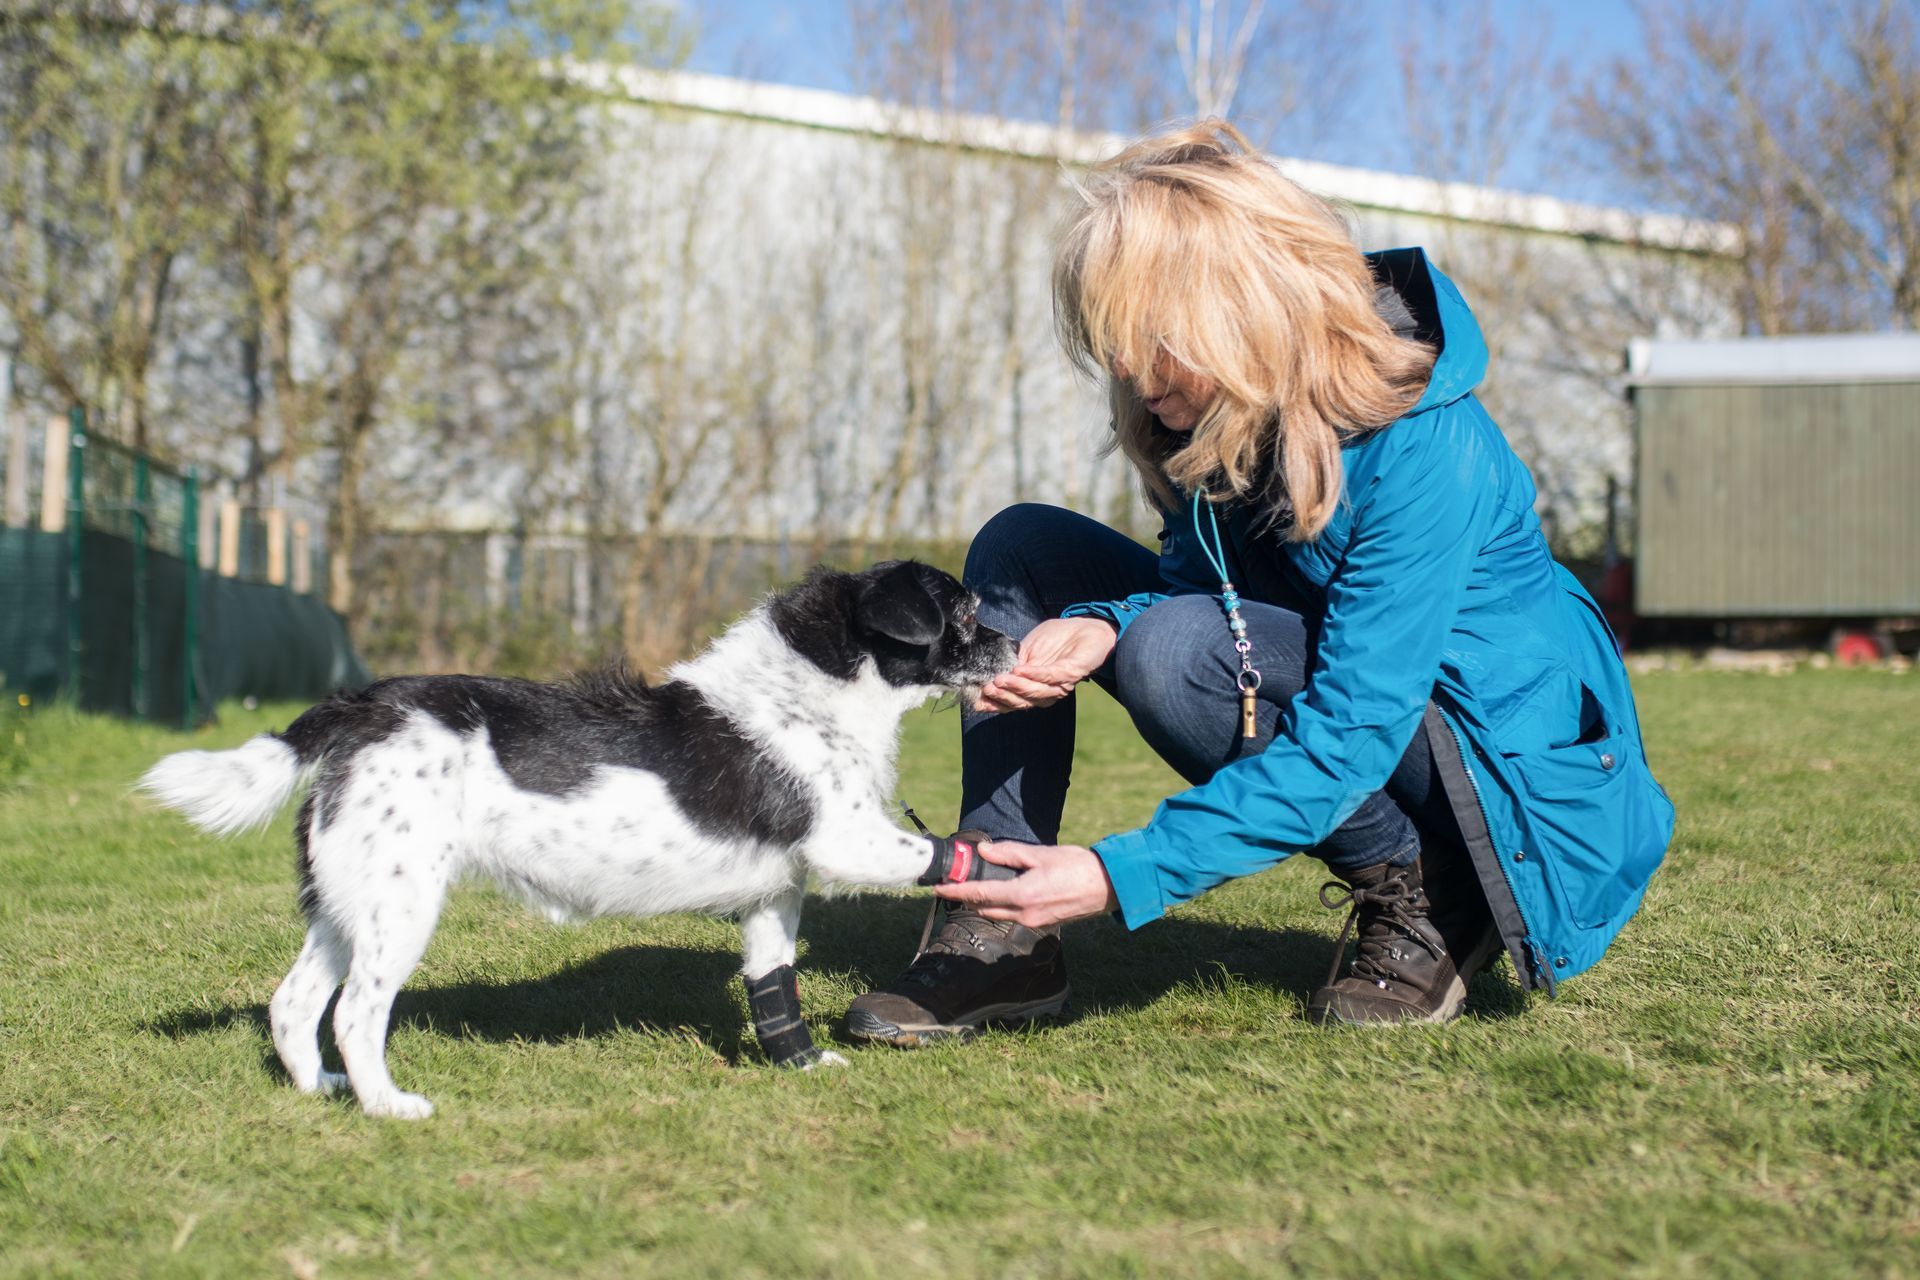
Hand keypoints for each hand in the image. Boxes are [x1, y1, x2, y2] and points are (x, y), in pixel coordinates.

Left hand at [933, 840, 1117, 927]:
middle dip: (966, 898)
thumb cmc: (1077, 866)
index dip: (955, 892)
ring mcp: (1034, 922)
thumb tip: (984, 851)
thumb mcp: (1040, 854)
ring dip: (984, 903)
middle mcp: (1024, 914)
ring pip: (998, 914)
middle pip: (984, 909)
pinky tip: (1004, 892)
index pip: (978, 895)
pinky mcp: (1043, 923)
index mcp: (1022, 895)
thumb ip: (1009, 853)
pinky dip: (1002, 905)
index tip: (936, 888)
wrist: (1106, 886)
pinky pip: (1014, 916)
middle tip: (954, 884)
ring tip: (975, 886)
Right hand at [973, 617, 1117, 712]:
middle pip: (1023, 701)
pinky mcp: (1072, 672)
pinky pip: (1052, 677)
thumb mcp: (1029, 649)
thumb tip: (992, 674)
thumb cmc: (1057, 637)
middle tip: (988, 687)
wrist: (1087, 627)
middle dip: (1004, 696)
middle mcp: (1048, 691)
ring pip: (1036, 692)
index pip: (1014, 701)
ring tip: (1000, 679)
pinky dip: (1035, 674)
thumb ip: (1014, 662)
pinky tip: (1020, 669)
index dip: (996, 703)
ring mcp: (1061, 683)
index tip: (978, 701)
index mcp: (1036, 687)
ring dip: (1017, 687)